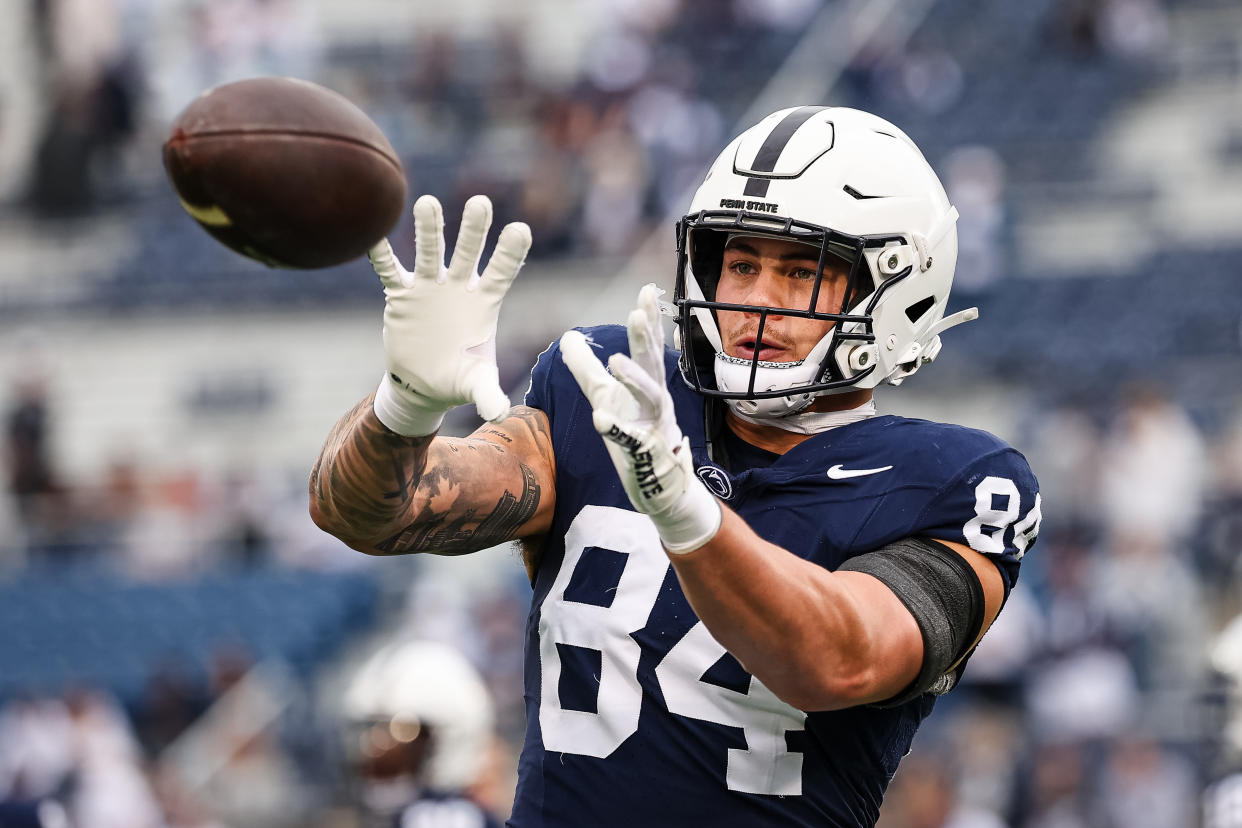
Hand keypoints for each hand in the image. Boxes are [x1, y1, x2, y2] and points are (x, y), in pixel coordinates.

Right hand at [369, 194, 531, 434]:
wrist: (422, 384)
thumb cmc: (456, 379)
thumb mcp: (473, 384)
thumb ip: (487, 391)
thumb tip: (499, 411)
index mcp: (484, 303)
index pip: (501, 273)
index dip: (509, 253)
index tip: (521, 229)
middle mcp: (458, 288)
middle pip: (468, 252)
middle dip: (473, 229)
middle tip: (480, 202)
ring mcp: (429, 288)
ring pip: (429, 252)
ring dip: (429, 229)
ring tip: (427, 203)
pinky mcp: (401, 295)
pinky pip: (390, 271)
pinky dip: (381, 255)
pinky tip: (372, 234)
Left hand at [561, 284, 721, 552]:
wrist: (660, 485)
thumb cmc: (635, 434)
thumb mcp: (607, 397)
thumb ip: (587, 368)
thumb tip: (567, 336)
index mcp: (645, 384)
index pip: (647, 347)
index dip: (649, 319)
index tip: (647, 289)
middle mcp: (655, 401)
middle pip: (652, 363)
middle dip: (646, 338)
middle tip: (638, 312)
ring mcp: (654, 426)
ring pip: (650, 397)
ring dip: (635, 378)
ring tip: (615, 361)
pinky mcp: (645, 453)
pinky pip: (631, 440)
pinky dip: (617, 430)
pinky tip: (600, 419)